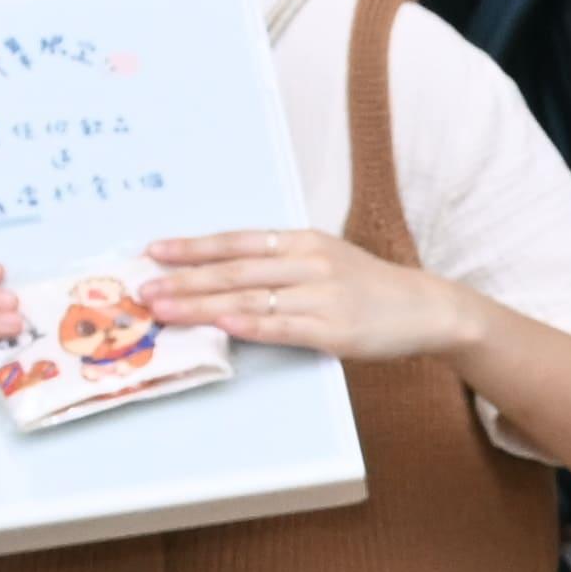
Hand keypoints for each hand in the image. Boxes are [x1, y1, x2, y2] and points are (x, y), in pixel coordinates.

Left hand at [142, 228, 483, 371]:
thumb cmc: (368, 288)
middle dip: (183, 280)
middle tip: (144, 289)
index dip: (192, 247)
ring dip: (201, 305)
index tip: (153, 252)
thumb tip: (222, 275)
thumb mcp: (325, 260)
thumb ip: (280, 264)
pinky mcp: (335, 330)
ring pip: (250, 299)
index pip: (236, 241)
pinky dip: (250, 326)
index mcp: (302, 241)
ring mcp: (323, 296)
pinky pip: (284, 327)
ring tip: (164, 311)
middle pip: (234, 270)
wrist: (426, 308)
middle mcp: (310, 262)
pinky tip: (222, 326)